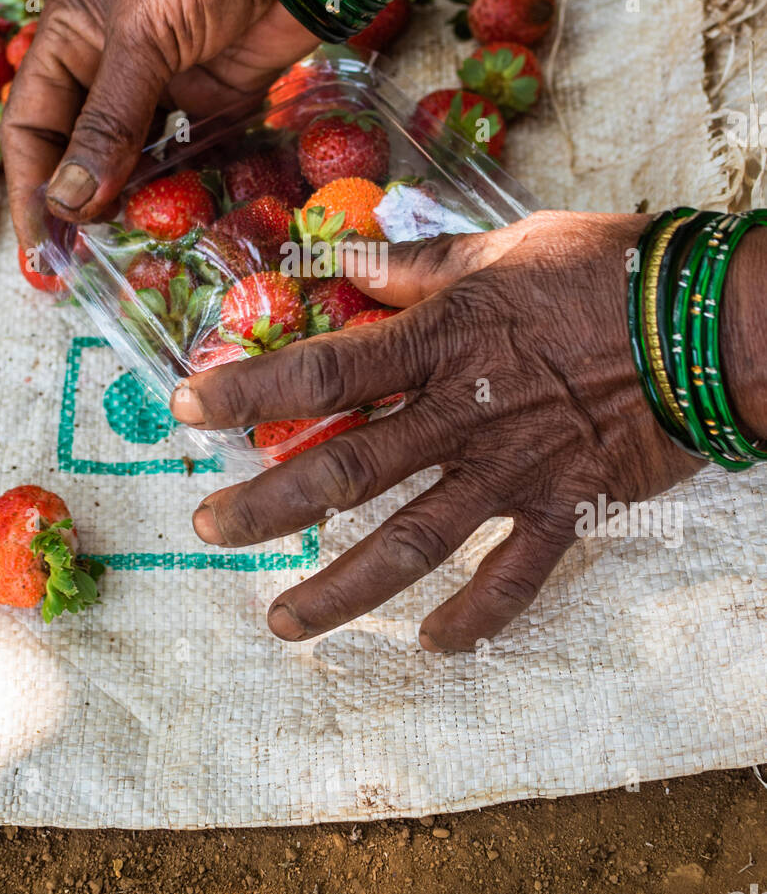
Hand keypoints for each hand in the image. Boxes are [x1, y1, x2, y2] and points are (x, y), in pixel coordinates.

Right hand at [1, 0, 316, 243]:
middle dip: (76, 203)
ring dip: (126, 201)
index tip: (40, 246)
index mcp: (70, 39)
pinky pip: (183, 155)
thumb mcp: (141, 39)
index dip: (31, 187)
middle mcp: (108, 65)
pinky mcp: (212, 101)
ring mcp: (162, 86)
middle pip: (78, 149)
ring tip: (125, 253)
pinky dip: (176, 186)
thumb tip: (71, 200)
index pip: (32, 126)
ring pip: (130, 158)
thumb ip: (109, 122)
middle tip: (81, 265)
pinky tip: (173, 221)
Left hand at [171, 211, 701, 650]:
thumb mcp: (501, 247)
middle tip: (209, 528)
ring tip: (282, 623)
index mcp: (443, 340)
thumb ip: (417, 265)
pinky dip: (475, 617)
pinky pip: (515, 578)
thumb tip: (344, 263)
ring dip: (343, 586)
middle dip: (270, 504)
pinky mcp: (566, 508)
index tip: (187, 409)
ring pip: (413, 540)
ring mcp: (513, 470)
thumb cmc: (603, 270)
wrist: (706, 321)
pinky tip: (431, 645)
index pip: (326, 371)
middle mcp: (463, 414)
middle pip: (350, 469)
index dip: (250, 390)